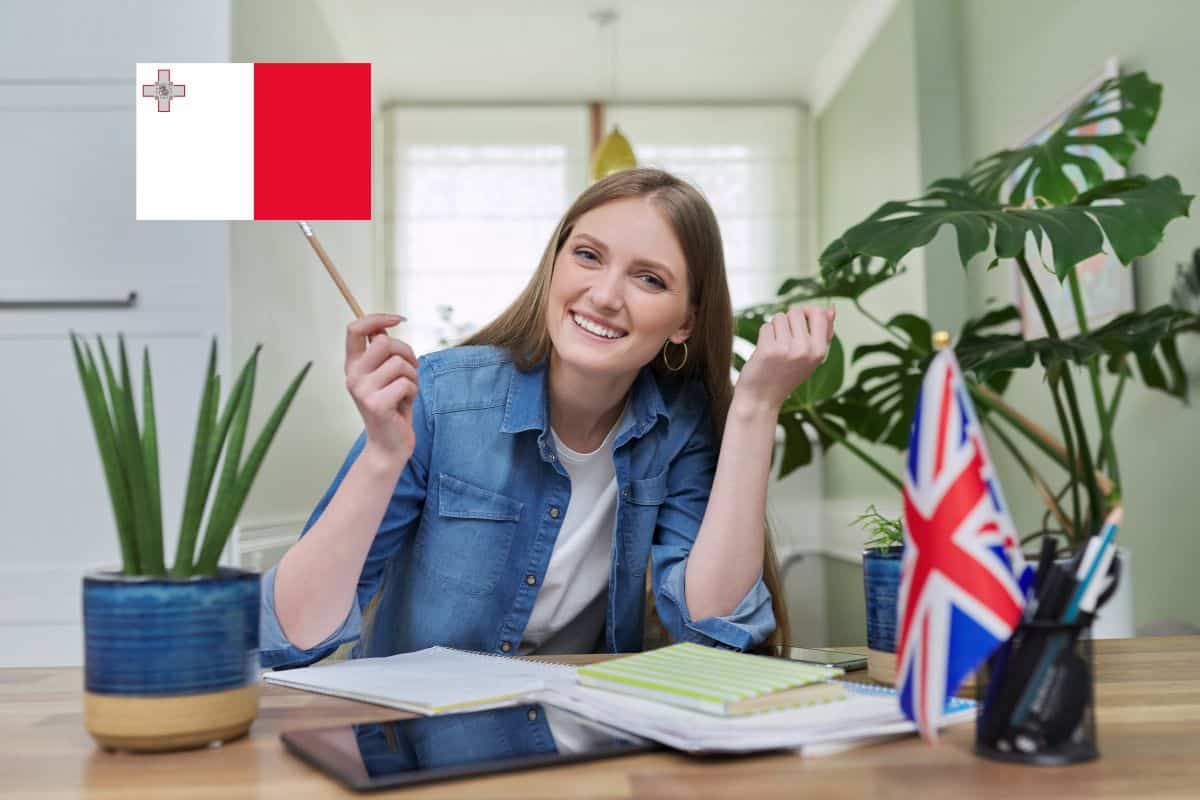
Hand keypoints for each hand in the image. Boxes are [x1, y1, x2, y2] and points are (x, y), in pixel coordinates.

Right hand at [344, 313, 418, 470]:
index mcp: (353, 365)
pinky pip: (406, 384)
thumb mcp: (386, 375)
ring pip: (399, 364)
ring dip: (412, 377)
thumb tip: (384, 324)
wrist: (389, 445)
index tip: (398, 319)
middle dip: (406, 352)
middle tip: (410, 369)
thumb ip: (383, 352)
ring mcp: (362, 390)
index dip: (377, 318)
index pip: (354, 329)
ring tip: (406, 391)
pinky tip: (405, 404)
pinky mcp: (376, 404)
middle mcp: (353, 376)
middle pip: (383, 341)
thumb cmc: (393, 406)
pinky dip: (413, 393)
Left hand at [735, 306, 835, 412]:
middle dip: (787, 320)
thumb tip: (830, 309)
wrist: (762, 399)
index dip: (807, 311)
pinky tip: (765, 351)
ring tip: (775, 346)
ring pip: (779, 317)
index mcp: (819, 351)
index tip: (799, 320)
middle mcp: (805, 350)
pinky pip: (766, 327)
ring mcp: (786, 349)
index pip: (819, 313)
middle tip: (784, 339)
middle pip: (796, 312)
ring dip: (774, 328)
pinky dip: (764, 336)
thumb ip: (822, 333)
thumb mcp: (811, 357)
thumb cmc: (787, 375)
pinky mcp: (768, 350)